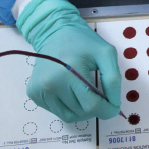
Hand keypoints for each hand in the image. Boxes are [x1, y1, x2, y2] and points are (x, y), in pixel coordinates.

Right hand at [17, 0, 121, 121]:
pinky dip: (70, 107)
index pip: (91, 105)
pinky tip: (72, 91)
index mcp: (69, 72)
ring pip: (69, 116)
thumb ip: (113, 79)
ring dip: (83, 110)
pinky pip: (58, 111)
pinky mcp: (34, 93)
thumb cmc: (83, 41)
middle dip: (97, 108)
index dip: (107, 110)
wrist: (55, 32)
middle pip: (82, 112)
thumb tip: (113, 104)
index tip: (115, 106)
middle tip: (102, 96)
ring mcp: (39, 90)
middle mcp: (50, 84)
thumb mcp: (106, 53)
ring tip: (86, 93)